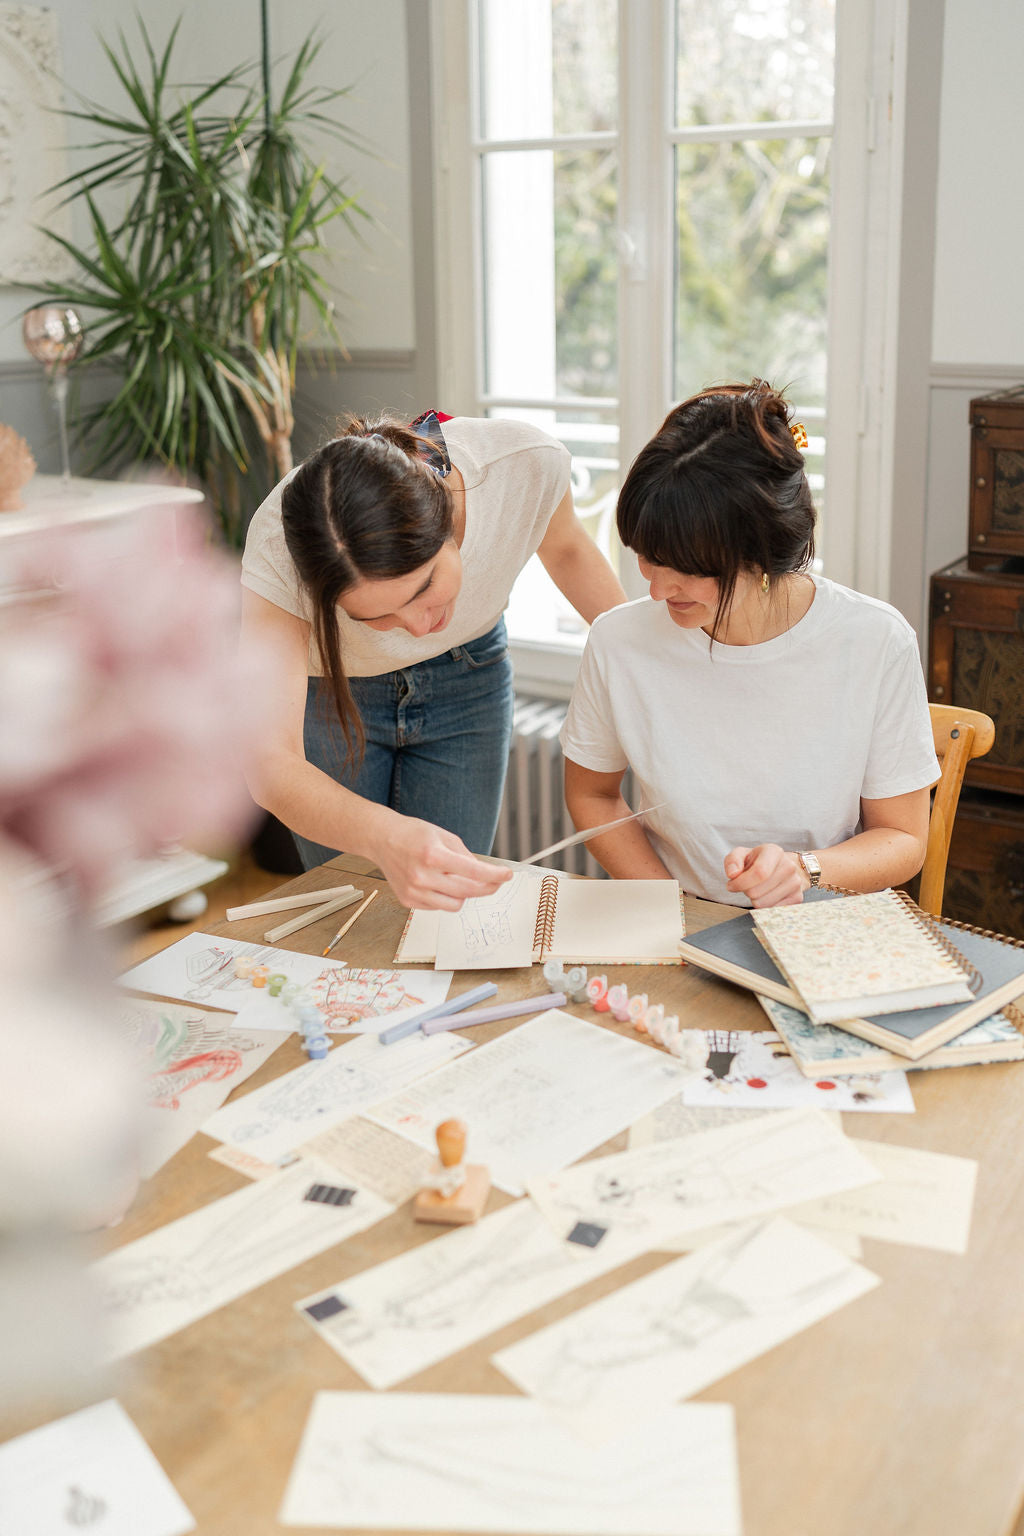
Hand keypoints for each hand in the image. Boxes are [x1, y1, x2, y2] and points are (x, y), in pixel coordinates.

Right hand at [372, 814, 511, 910]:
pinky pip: (438, 906)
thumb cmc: (413, 834)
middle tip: (496, 882)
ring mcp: (414, 891)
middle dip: (487, 887)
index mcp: (433, 856)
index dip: (495, 875)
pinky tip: (437, 882)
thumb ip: (465, 856)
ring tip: (456, 878)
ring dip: (464, 894)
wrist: (382, 839)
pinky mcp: (408, 901)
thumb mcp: (444, 836)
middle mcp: (422, 876)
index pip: (473, 872)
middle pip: (468, 891)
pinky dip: (445, 896)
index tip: (507, 875)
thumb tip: (485, 875)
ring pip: (455, 904)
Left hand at [723, 844, 806, 906]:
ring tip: (758, 888)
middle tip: (747, 885)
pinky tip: (766, 894)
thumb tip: (733, 874)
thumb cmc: (758, 861)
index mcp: (774, 852)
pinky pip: (771, 910)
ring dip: (754, 899)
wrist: (784, 867)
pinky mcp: (797, 898)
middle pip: (756, 891)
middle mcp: (788, 866)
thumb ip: (732, 861)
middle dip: (745, 891)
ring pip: (763, 904)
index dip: (741, 883)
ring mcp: (795, 883)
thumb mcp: (742, 854)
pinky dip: (764, 905)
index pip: (759, 873)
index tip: (731, 885)